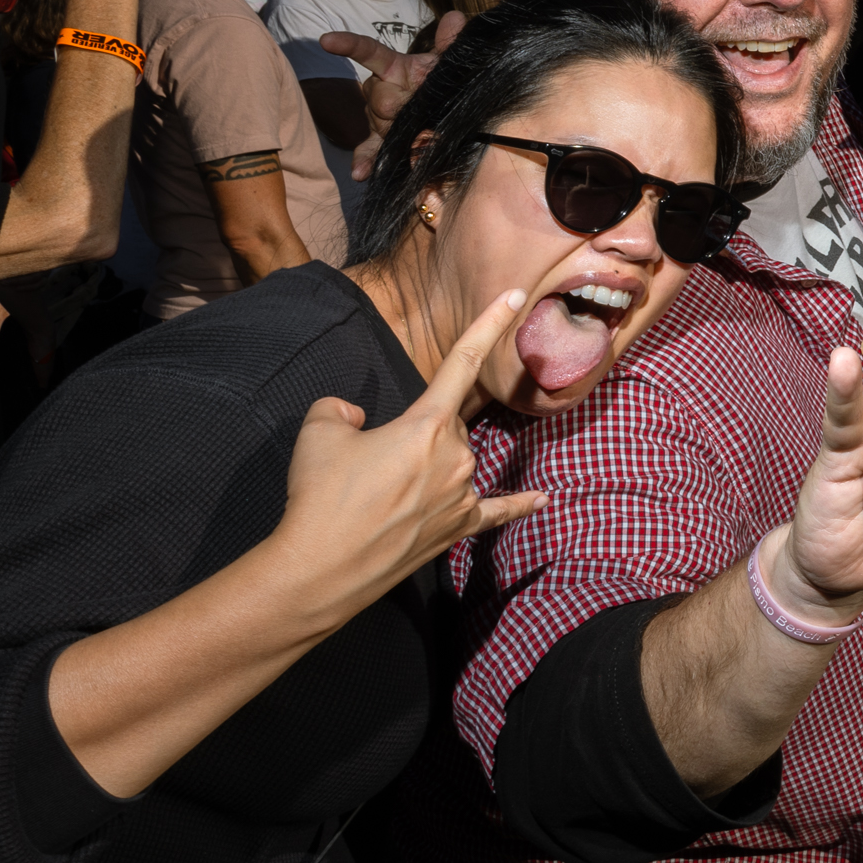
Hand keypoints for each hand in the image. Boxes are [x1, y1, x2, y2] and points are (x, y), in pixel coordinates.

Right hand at [262, 290, 545, 615]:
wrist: (319, 568)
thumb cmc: (321, 496)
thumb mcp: (319, 431)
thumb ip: (341, 409)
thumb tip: (357, 419)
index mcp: (428, 425)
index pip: (462, 360)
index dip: (489, 322)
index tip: (515, 294)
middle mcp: (456, 457)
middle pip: (448, 426)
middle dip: (414, 434)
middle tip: (368, 466)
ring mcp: (462, 496)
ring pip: (455, 463)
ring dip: (425, 469)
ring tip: (377, 498)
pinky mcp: (458, 529)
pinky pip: (496, 511)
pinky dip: (519, 505)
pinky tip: (543, 499)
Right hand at [324, 14, 459, 180]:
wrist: (447, 111)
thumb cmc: (444, 81)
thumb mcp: (449, 62)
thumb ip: (450, 43)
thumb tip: (455, 17)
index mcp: (394, 68)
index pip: (368, 51)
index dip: (348, 44)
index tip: (327, 40)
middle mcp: (380, 90)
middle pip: (377, 98)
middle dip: (395, 105)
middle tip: (418, 108)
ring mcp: (377, 116)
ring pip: (376, 123)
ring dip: (394, 130)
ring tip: (415, 131)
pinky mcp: (380, 140)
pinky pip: (369, 149)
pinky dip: (365, 161)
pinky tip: (361, 174)